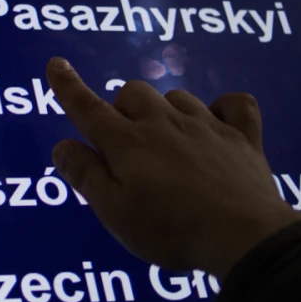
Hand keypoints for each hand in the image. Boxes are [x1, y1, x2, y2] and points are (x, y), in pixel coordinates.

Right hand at [46, 57, 300, 277]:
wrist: (243, 237)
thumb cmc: (171, 231)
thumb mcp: (116, 214)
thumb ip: (87, 176)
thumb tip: (62, 145)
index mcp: (129, 144)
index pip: (89, 108)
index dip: (69, 87)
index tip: (57, 65)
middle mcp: (165, 123)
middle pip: (134, 92)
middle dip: (122, 109)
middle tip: (126, 144)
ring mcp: (207, 125)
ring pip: (177, 96)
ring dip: (165, 110)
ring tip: (168, 141)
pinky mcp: (243, 136)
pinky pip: (234, 104)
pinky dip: (223, 108)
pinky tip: (218, 122)